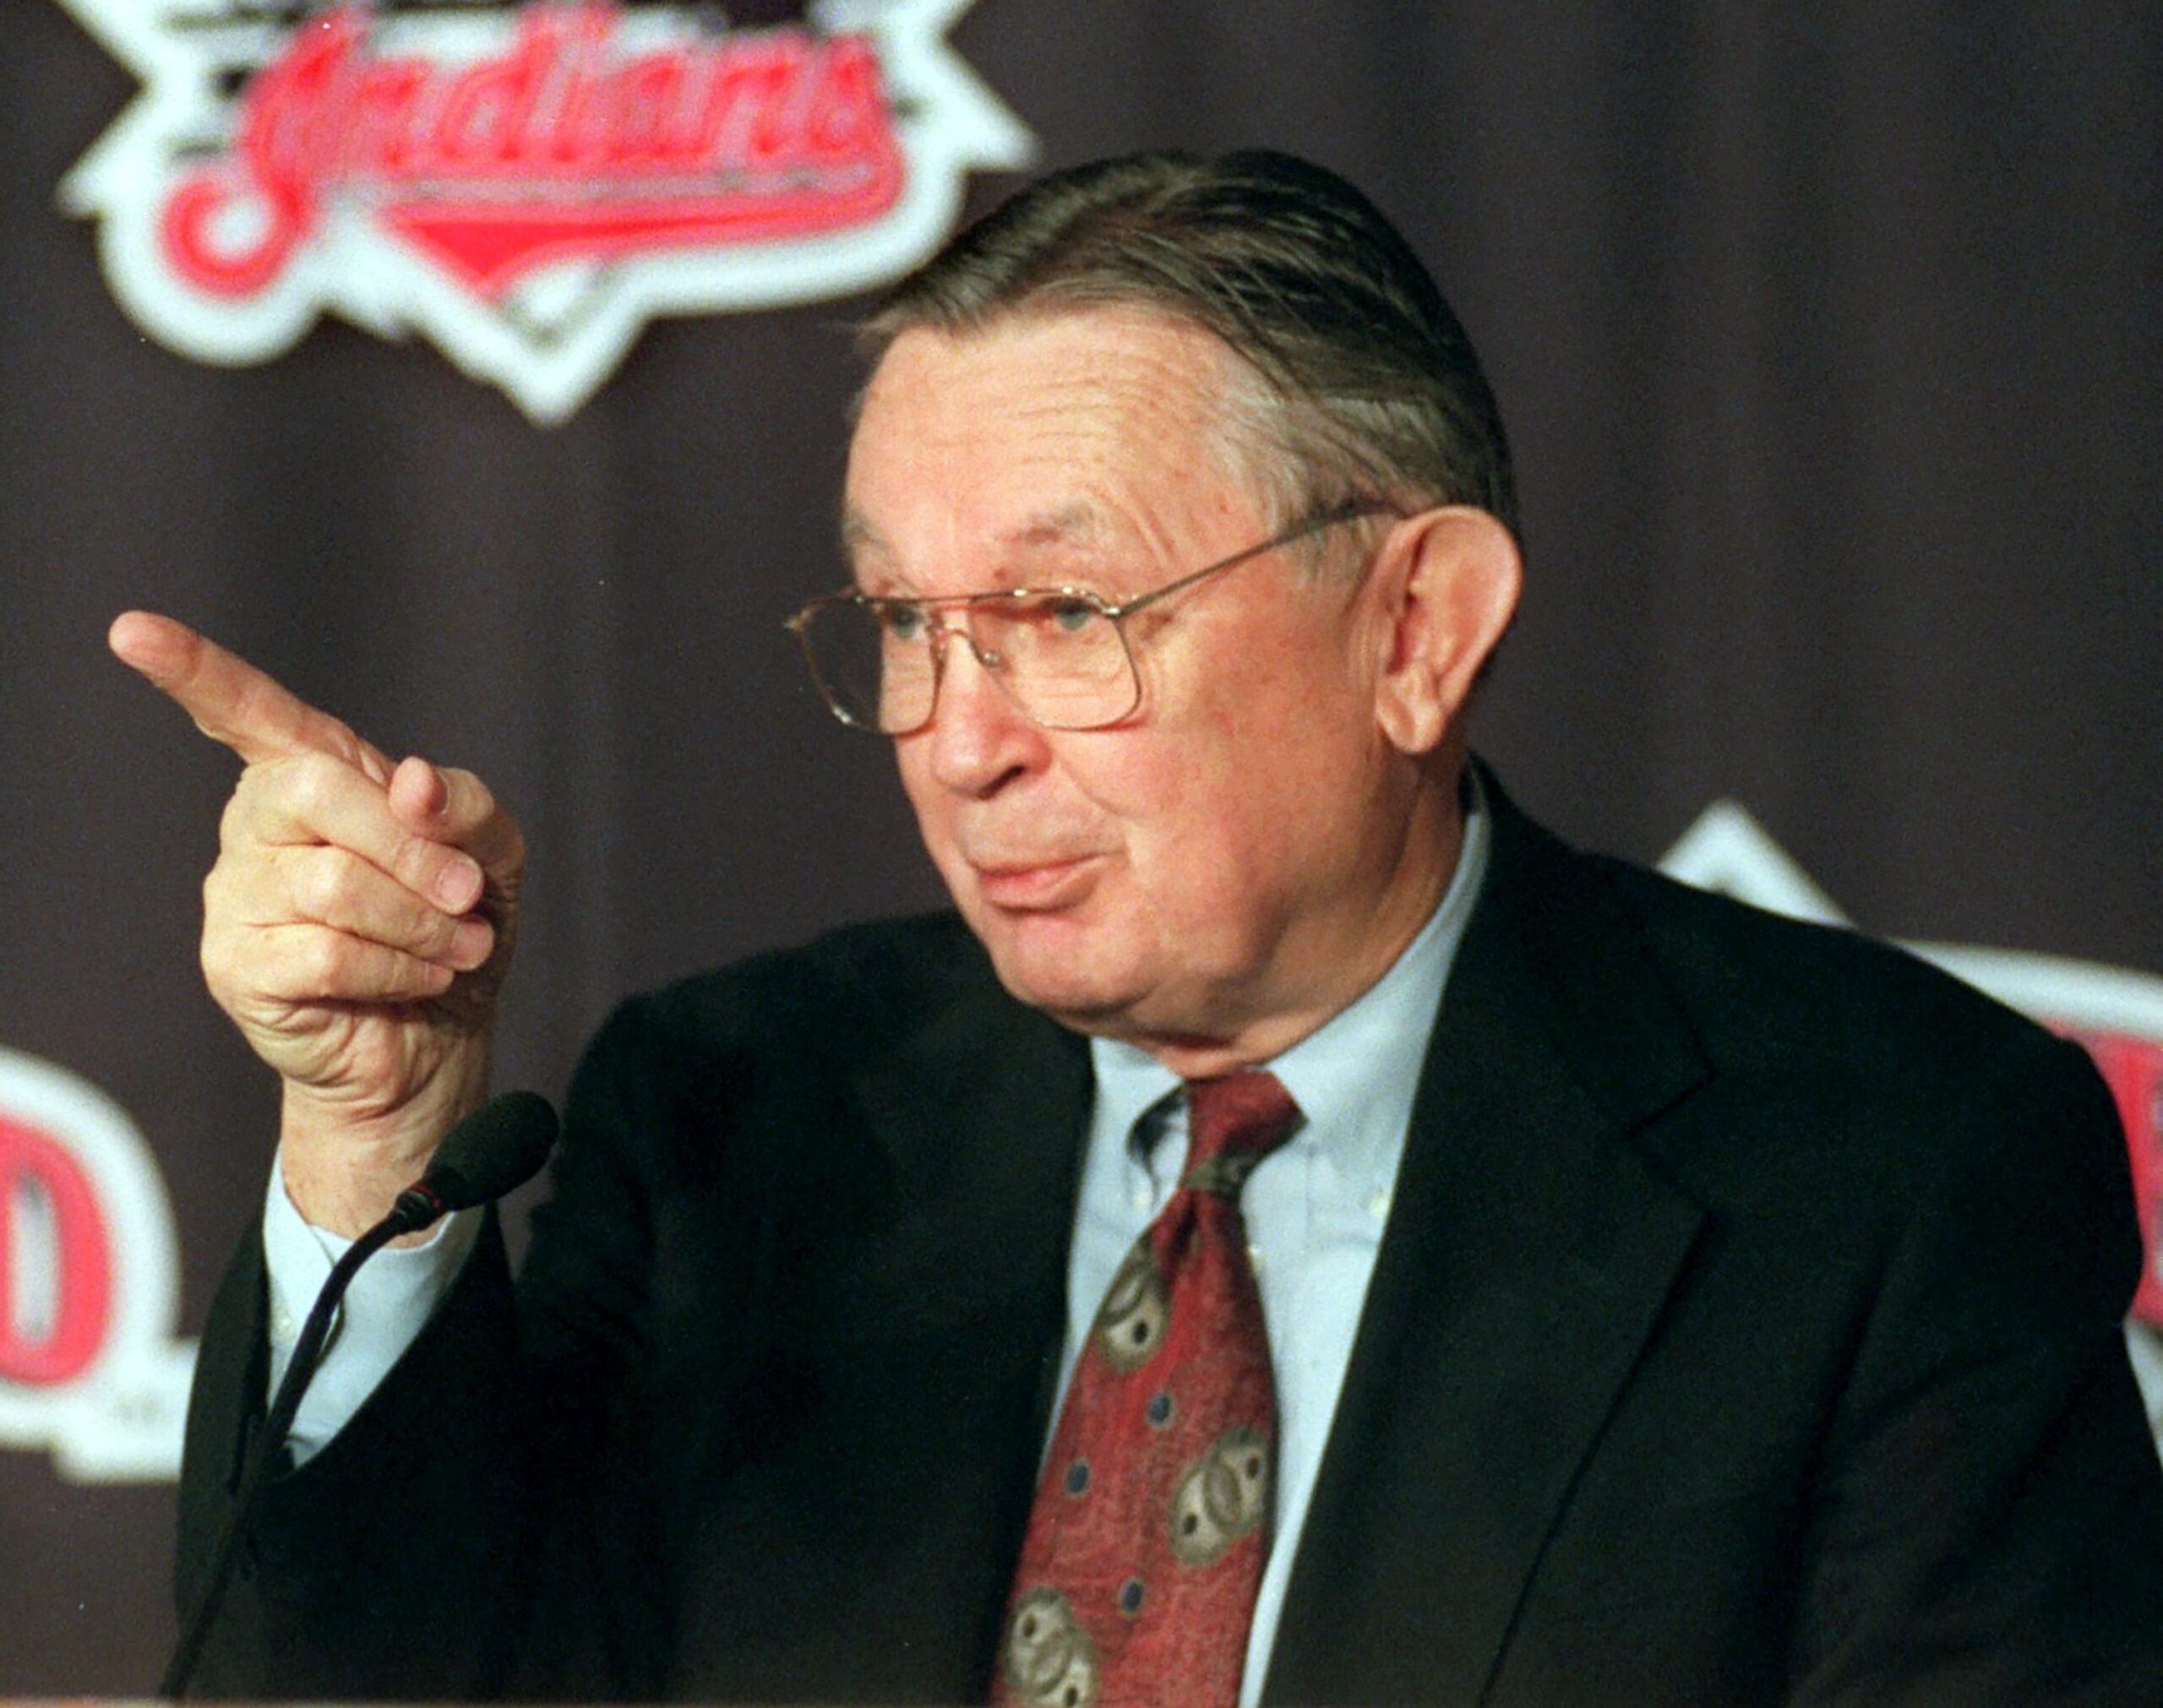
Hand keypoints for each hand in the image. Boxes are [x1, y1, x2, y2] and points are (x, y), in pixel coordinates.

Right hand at [109, 612, 525, 1232]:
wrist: (444, 1033)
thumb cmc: (457, 923)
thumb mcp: (490, 852)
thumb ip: (463, 805)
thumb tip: (410, 781)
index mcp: (313, 773)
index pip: (248, 711)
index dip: (195, 670)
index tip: (134, 631)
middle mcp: (259, 821)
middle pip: (318, 793)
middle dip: (412, 847)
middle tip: (468, 894)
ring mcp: (237, 893)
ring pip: (333, 884)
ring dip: (420, 919)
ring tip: (459, 945)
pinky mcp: (237, 965)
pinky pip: (327, 952)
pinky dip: (397, 966)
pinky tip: (421, 976)